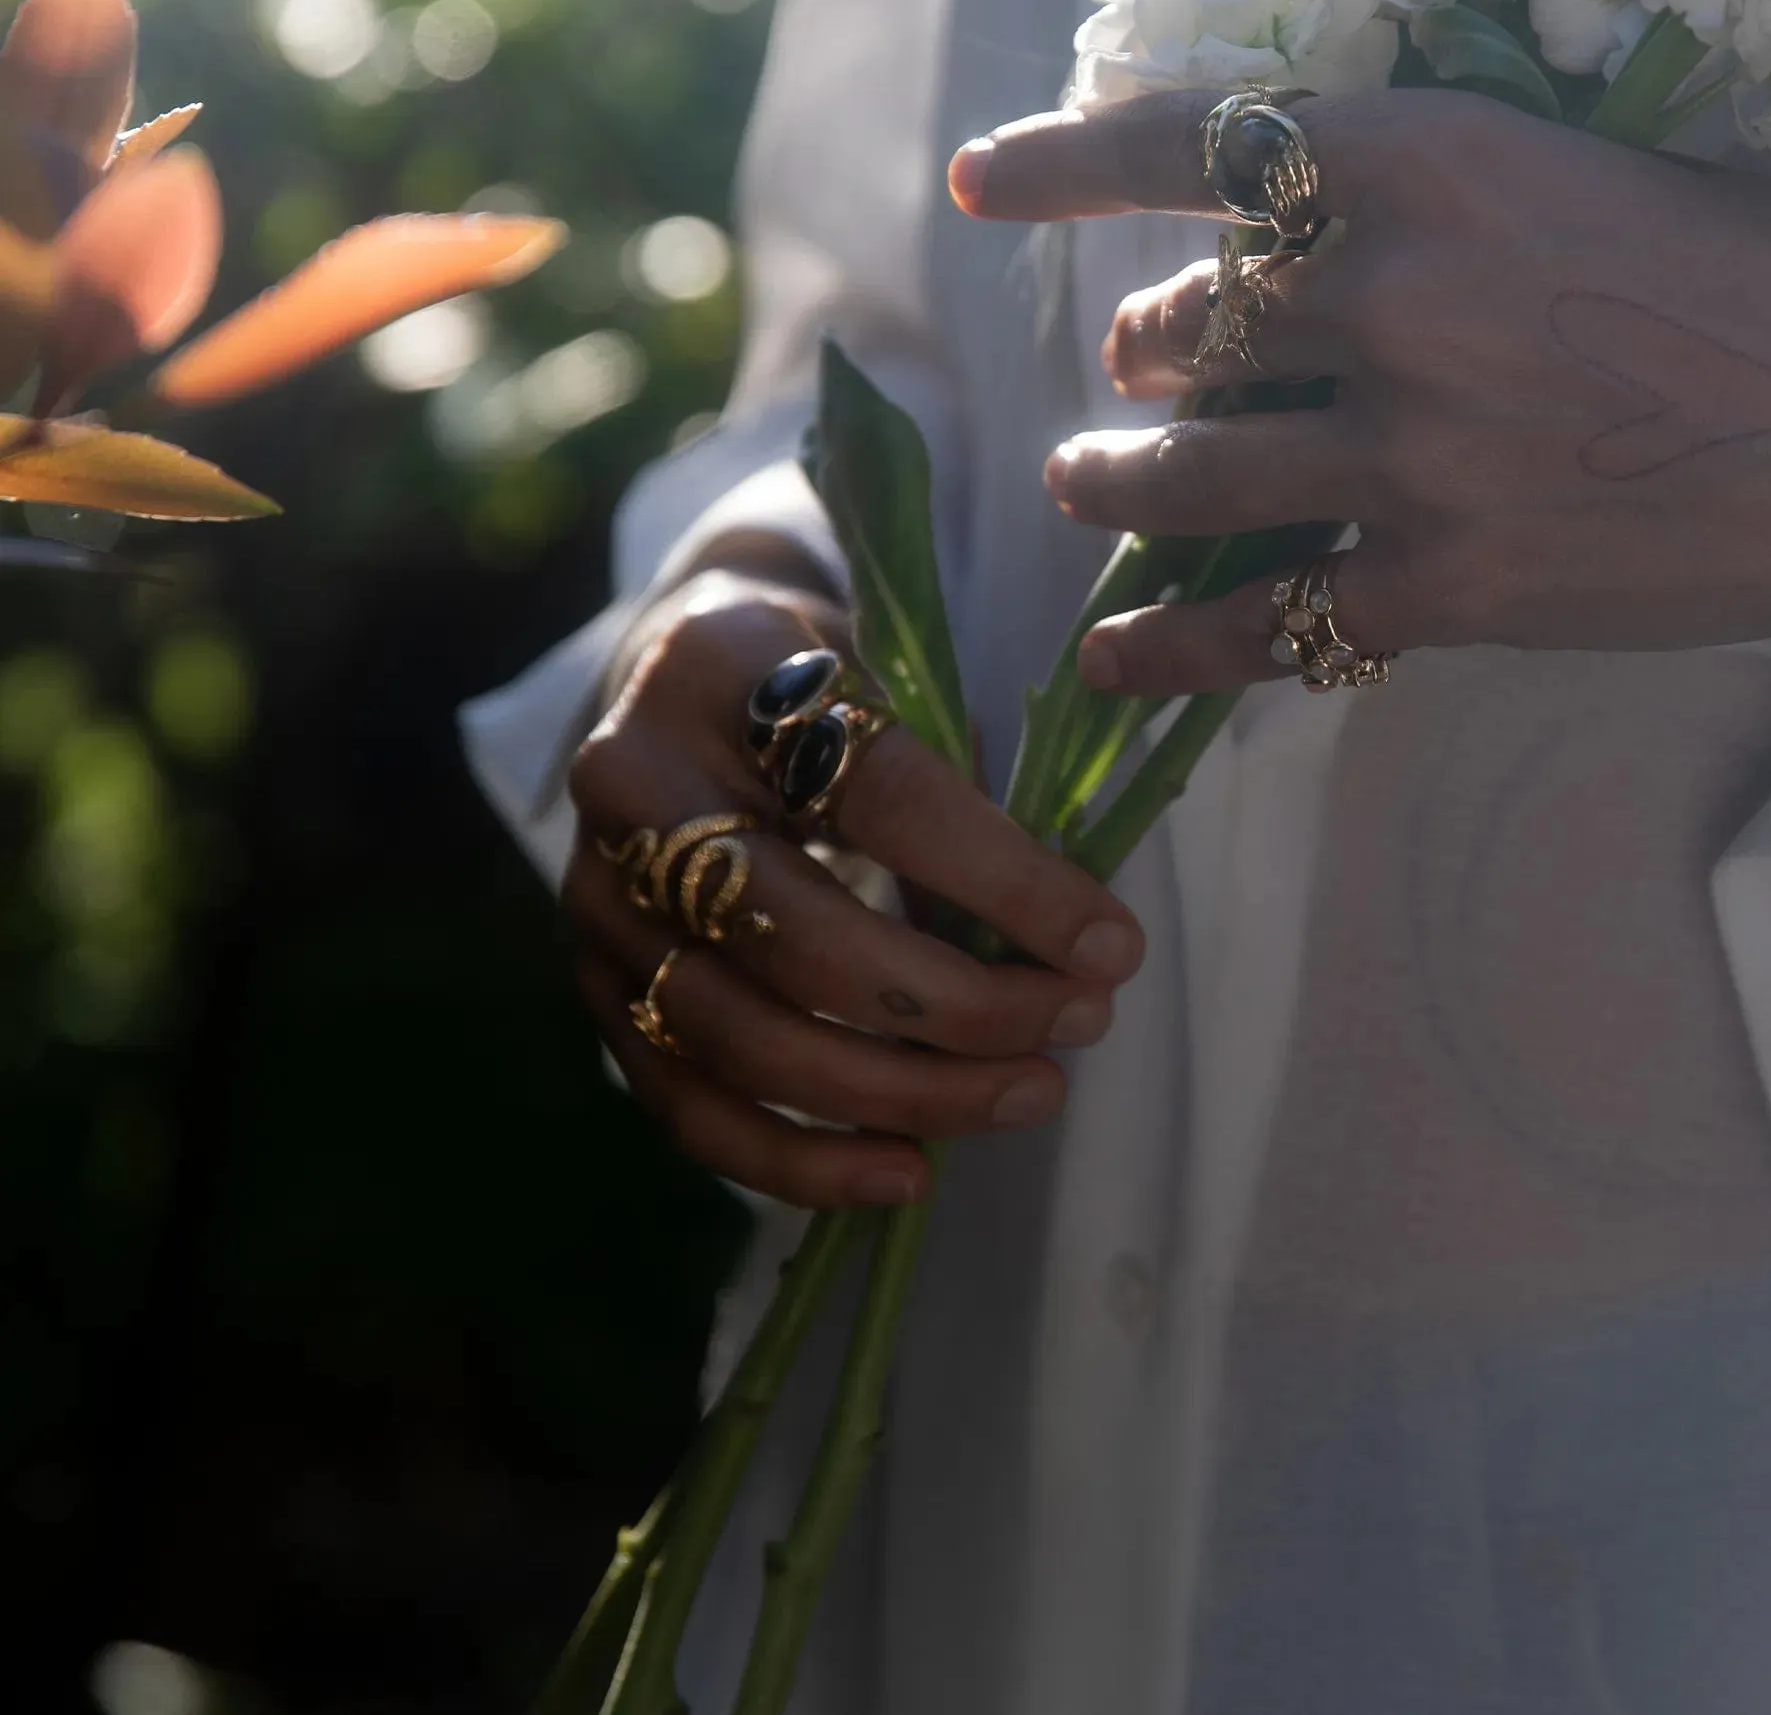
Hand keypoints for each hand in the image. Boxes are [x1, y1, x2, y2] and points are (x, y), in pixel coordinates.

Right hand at [563, 571, 1144, 1207]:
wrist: (669, 664)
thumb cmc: (811, 672)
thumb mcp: (883, 673)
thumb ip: (959, 788)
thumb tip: (1069, 940)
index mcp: (728, 676)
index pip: (884, 797)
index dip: (1006, 882)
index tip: (1110, 946)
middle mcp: (636, 791)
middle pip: (804, 939)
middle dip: (961, 1007)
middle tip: (1078, 1027)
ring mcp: (601, 901)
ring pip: (748, 1040)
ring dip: (903, 1094)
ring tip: (1025, 1096)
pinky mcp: (595, 988)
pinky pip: (689, 1106)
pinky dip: (800, 1162)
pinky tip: (906, 1172)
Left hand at [952, 89, 1770, 739]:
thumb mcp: (1615, 170)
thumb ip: (1461, 191)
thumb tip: (1338, 213)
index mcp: (1435, 155)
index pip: (1194, 145)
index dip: (1064, 160)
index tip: (979, 182)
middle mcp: (1396, 295)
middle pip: (1185, 326)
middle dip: (1147, 347)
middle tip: (1147, 364)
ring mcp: (1415, 453)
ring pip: (1186, 471)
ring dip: (1119, 478)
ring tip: (1091, 482)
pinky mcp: (1452, 587)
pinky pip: (1264, 620)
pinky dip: (1171, 643)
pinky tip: (1112, 653)